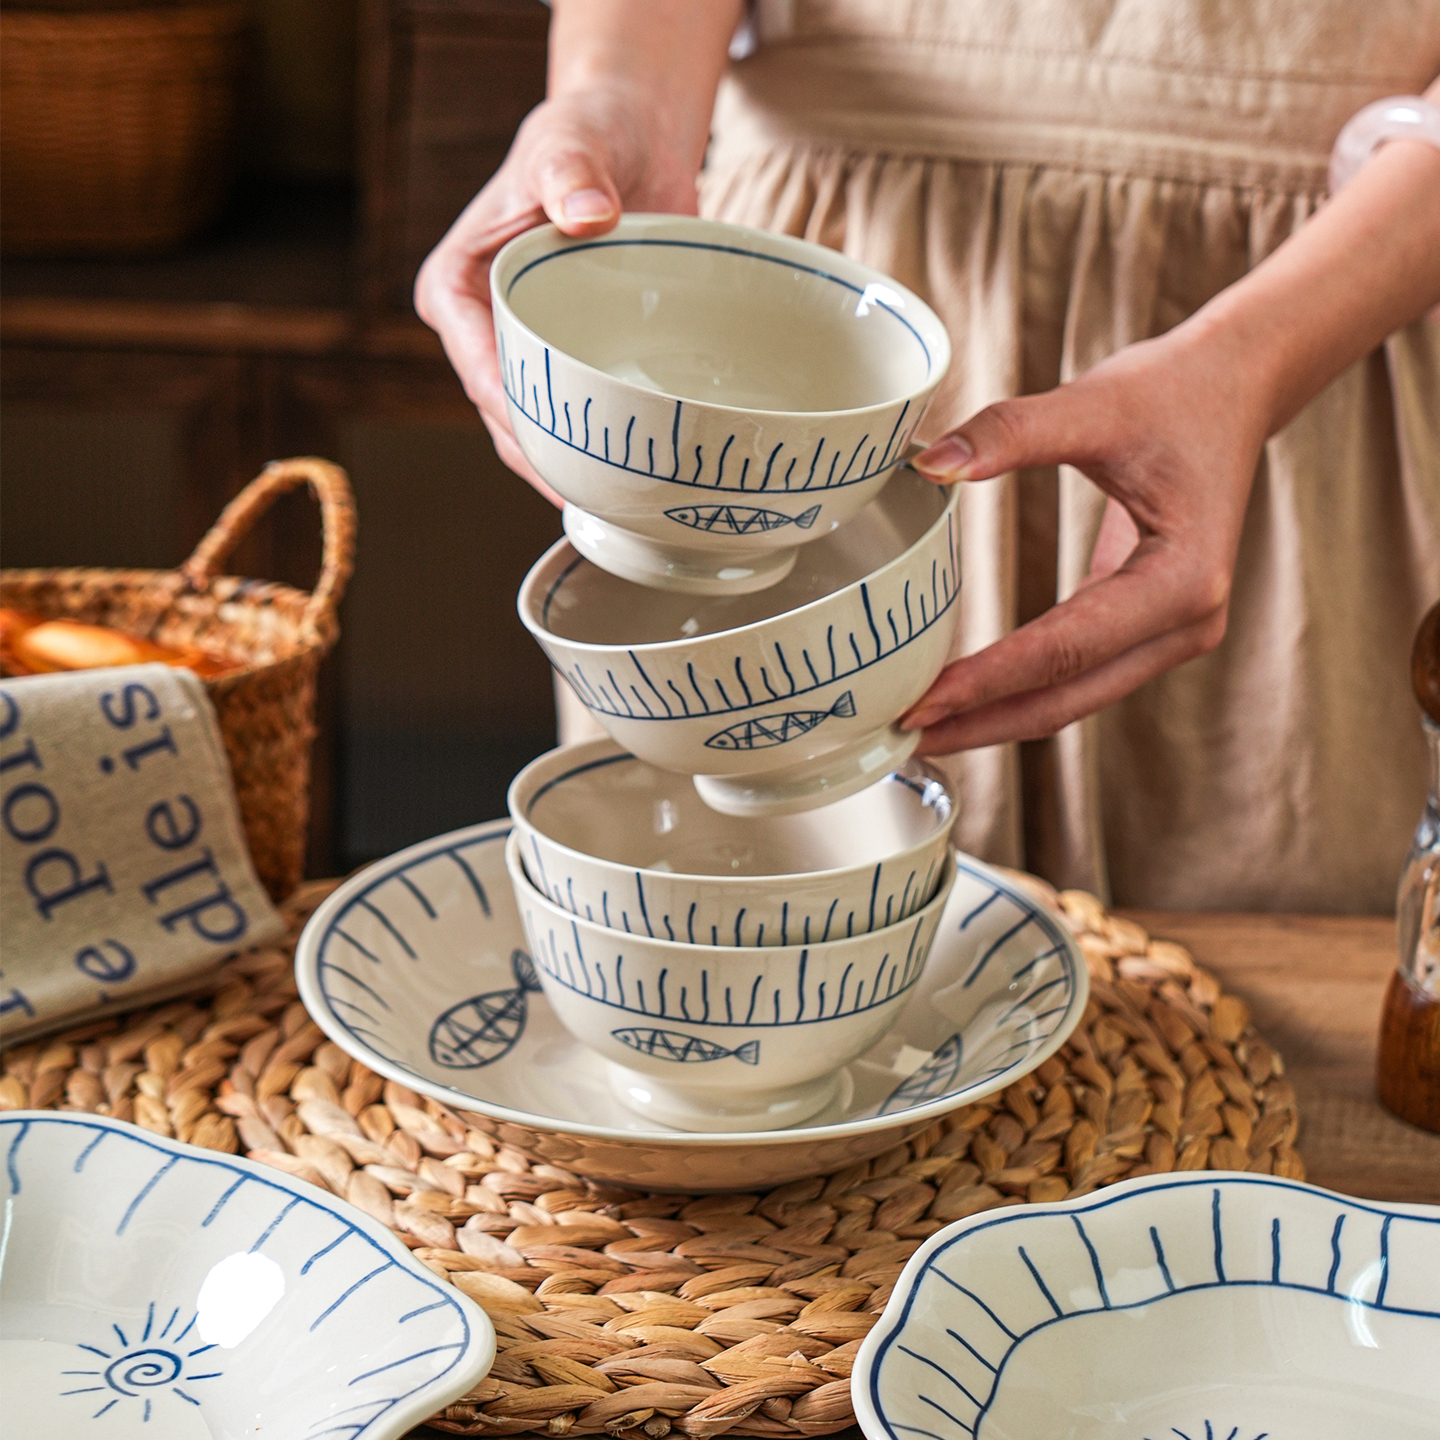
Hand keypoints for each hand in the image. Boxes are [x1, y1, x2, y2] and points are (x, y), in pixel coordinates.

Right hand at [414, 84, 701, 501]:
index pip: (475, 364)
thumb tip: (586, 214)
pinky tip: (628, 480)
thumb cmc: (587, 133)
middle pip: (502, 412)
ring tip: (607, 503)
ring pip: (536, 427)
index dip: (509, 410)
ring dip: (567, 465)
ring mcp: (526, 353)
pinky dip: (596, 446)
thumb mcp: (571, 142)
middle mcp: (482, 331)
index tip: (547, 447)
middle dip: (539, 457)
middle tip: (585, 495)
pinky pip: (575, 416)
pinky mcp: (569, 362)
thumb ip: (571, 173)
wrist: (632, 138)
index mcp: (456, 287)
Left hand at [901, 319, 1268, 752]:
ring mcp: (1175, 635)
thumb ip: (1010, 432)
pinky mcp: (1153, 630)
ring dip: (997, 717)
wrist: (1236, 385)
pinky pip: (1078, 677)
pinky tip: (966, 697)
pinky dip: (1020, 691)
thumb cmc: (1175, 391)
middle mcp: (1188, 624)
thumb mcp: (1093, 402)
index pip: (1065, 649)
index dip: (987, 681)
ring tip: (921, 730)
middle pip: (1066, 698)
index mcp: (1182, 579)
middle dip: (982, 723)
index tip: (920, 705)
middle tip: (903, 737)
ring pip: (1071, 699)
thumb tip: (929, 464)